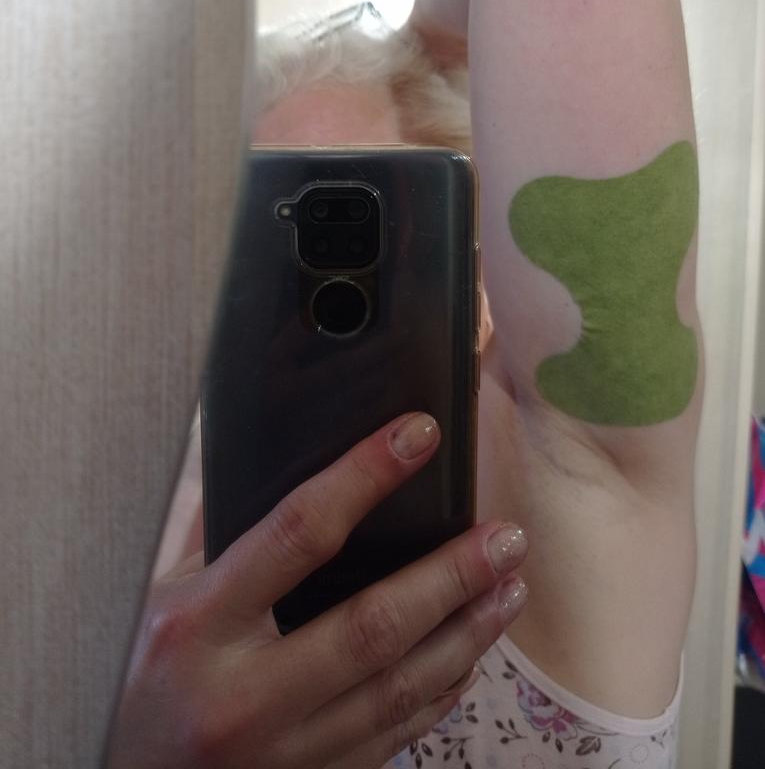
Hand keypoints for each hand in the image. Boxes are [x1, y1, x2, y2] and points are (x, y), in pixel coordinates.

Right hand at [106, 412, 527, 768]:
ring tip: (508, 589)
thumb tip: (290, 472)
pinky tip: (468, 655)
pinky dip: (440, 692)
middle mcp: (242, 695)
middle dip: (452, 576)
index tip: (418, 436)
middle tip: (506, 538)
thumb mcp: (158, 599)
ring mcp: (279, 752)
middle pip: (374, 625)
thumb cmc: (133, 678)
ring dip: (466, 634)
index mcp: (199, 625)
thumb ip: (222, 540)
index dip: (366, 476)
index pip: (300, 533)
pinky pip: (393, 737)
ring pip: (399, 689)